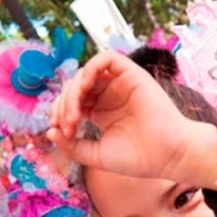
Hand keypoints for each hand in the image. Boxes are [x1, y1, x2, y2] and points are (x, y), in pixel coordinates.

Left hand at [46, 51, 216, 183]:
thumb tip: (49, 131)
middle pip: (75, 87)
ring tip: (74, 113)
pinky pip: (107, 58)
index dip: (60, 113)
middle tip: (68, 125)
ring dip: (73, 89)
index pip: (71, 102)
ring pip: (86, 73)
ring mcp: (120, 84)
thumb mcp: (95, 155)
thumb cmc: (137, 159)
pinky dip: (90, 68)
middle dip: (63, 104)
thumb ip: (71, 145)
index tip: (63, 133)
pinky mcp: (132, 74)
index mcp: (101, 112)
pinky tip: (85, 88)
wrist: (166, 157)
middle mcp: (109, 95)